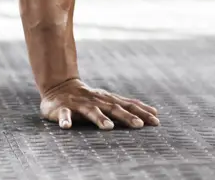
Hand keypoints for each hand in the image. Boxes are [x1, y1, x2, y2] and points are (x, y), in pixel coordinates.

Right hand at [39, 78, 160, 129]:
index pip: (128, 105)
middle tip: (139, 125)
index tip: (155, 120)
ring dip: (100, 118)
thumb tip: (155, 112)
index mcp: (108, 100)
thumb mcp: (110, 100)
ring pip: (91, 111)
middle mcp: (96, 101)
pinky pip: (64, 115)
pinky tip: (66, 126)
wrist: (59, 87)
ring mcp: (80, 105)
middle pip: (114, 108)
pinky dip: (65, 120)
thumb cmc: (89, 97)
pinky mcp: (63, 108)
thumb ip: (129, 107)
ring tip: (108, 127)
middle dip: (126, 116)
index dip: (142, 112)